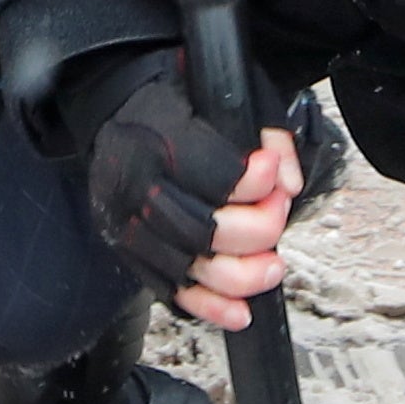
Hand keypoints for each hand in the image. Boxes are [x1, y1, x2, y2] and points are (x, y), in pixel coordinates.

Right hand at [75, 58, 300, 328]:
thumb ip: (269, 134)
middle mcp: (136, 182)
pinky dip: (208, 307)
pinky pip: (169, 291)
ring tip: (272, 265)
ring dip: (242, 277)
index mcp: (159, 134)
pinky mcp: (128, 248)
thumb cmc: (179, 92)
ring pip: (190, 268)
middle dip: (258, 230)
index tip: (272, 173)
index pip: (214, 175)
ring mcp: (127, 221)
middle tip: (277, 212)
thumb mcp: (230, 89)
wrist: (115, 100)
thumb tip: (290, 184)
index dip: (256, 183)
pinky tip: (240, 314)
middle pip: (205, 230)